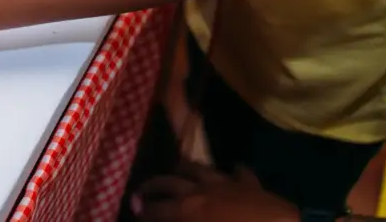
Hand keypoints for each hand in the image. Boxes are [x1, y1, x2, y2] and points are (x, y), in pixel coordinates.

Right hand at [133, 163, 297, 221]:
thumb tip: (164, 219)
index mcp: (187, 210)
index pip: (155, 208)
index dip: (142, 212)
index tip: (134, 212)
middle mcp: (200, 191)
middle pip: (169, 183)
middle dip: (152, 187)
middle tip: (141, 192)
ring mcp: (227, 184)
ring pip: (198, 169)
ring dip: (183, 169)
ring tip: (175, 170)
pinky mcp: (251, 186)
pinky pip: (240, 173)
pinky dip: (233, 173)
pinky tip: (233, 171)